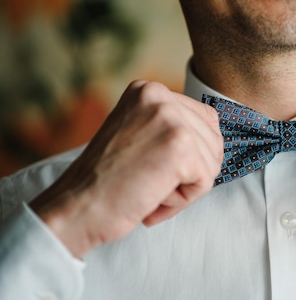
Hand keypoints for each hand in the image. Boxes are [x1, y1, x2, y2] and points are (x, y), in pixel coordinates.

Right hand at [30, 81, 223, 257]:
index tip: (152, 166)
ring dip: (184, 187)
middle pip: (213, 141)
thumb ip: (170, 128)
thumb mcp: (138, 135)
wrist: (75, 209)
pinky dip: (182, 200)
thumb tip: (216, 140)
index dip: (190, 155)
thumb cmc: (107, 182)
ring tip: (147, 188)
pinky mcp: (180, 146)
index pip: (204, 120)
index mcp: (148, 90)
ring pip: (212, 162)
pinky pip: (205, 182)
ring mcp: (170, 118)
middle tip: (148, 181)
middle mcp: (159, 96)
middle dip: (189, 172)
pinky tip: (151, 198)